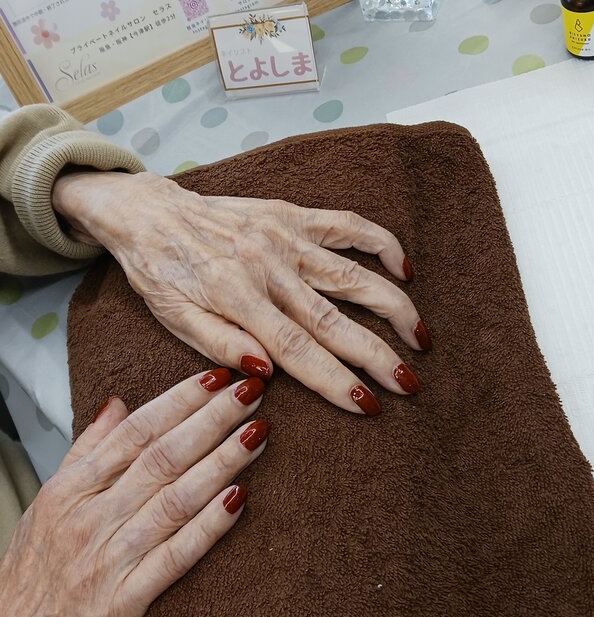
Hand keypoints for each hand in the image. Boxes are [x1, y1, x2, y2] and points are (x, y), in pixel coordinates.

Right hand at [0, 370, 266, 616]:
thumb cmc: (32, 569)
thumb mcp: (48, 499)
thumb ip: (87, 449)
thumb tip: (118, 403)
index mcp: (71, 488)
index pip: (135, 431)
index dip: (180, 401)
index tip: (217, 377)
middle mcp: (90, 517)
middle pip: (162, 458)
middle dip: (212, 420)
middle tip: (252, 392)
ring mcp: (109, 559)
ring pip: (175, 500)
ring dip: (221, 464)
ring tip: (258, 433)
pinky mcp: (125, 601)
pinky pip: (176, 557)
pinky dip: (209, 527)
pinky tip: (240, 498)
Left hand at [52, 171, 430, 414]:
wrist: (149, 211)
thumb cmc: (161, 272)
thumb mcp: (174, 318)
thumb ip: (220, 346)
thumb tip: (266, 375)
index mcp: (236, 299)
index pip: (296, 351)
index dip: (335, 381)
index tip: (368, 405)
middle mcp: (267, 267)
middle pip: (333, 320)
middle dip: (376, 355)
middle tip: (409, 383)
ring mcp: (284, 238)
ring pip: (351, 275)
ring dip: (392, 307)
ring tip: (421, 337)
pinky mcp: (291, 215)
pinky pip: (345, 225)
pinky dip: (380, 242)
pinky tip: (405, 268)